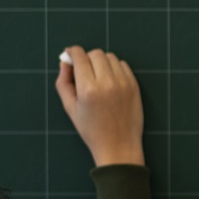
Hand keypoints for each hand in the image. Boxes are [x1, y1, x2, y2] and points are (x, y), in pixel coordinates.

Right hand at [56, 47, 144, 167]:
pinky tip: (110, 81)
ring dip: (101, 62)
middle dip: (86, 58)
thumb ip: (63, 82)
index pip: (80, 56)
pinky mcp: (134, 86)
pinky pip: (123, 65)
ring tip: (97, 77)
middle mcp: (107, 83)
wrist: (118, 146)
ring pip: (110, 57)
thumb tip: (65, 62)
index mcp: (88, 89)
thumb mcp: (70, 108)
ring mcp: (123, 83)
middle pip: (95, 53)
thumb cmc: (91, 130)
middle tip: (83, 71)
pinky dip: (114, 68)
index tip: (69, 56)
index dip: (72, 53)